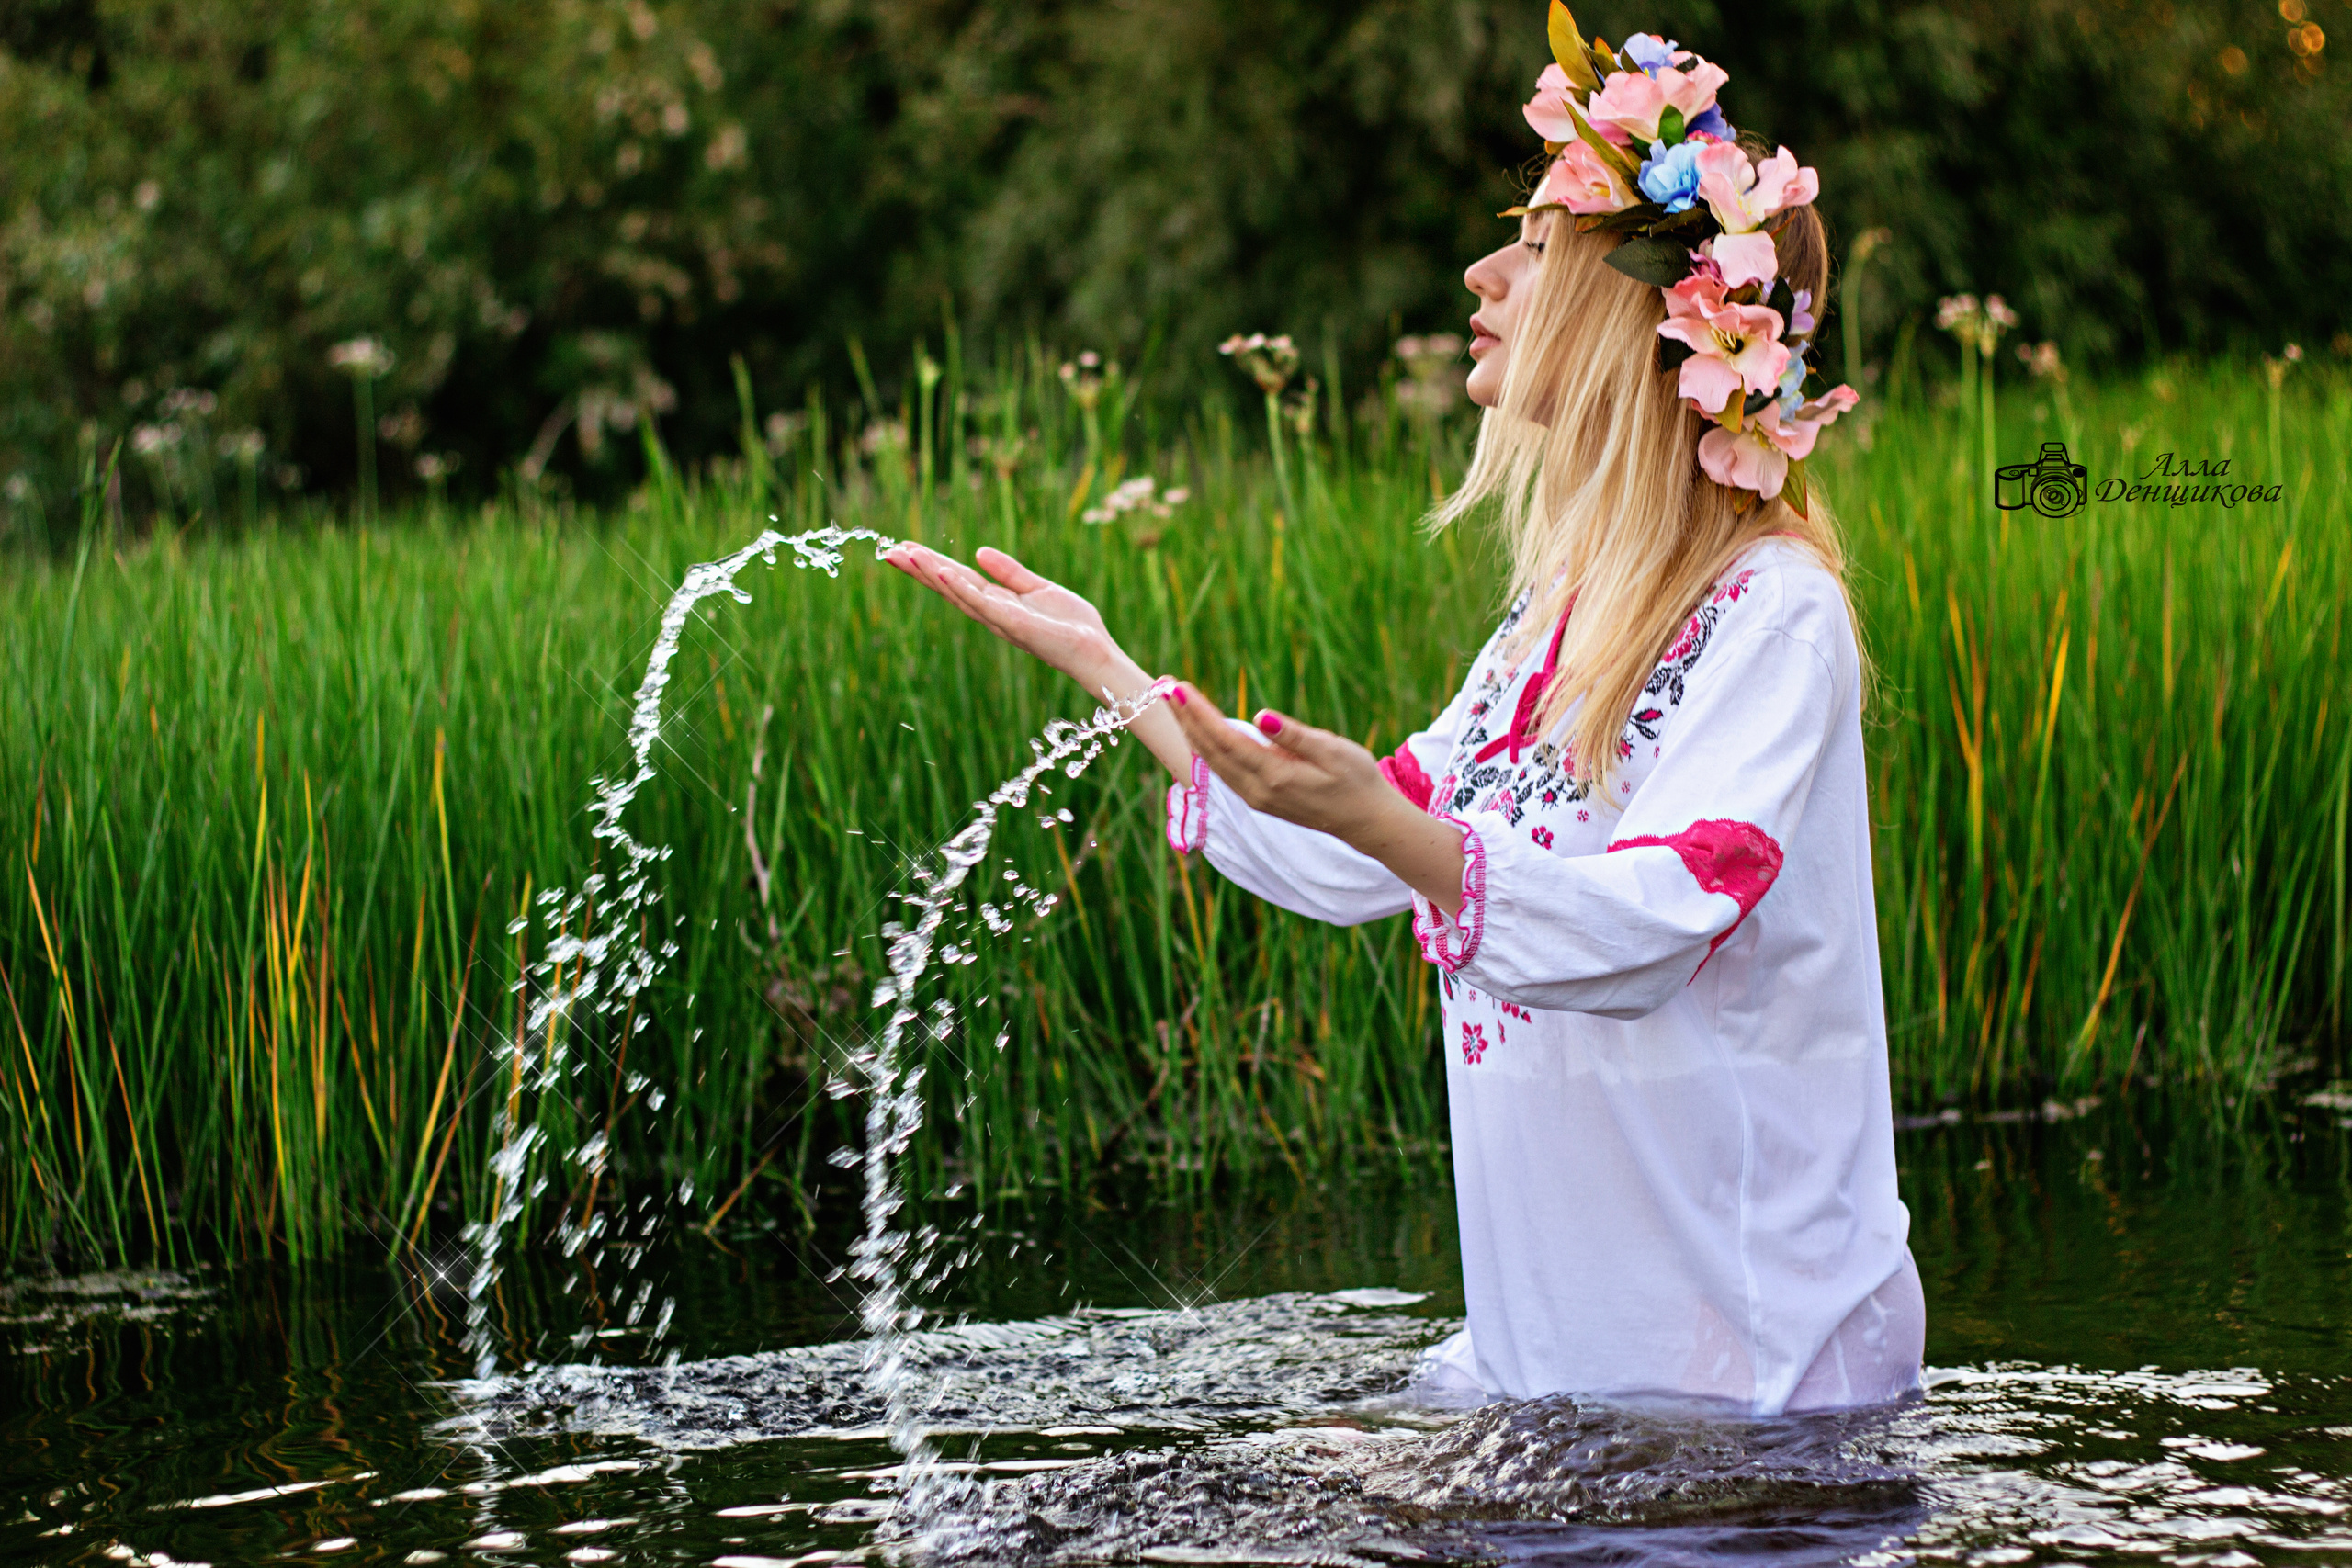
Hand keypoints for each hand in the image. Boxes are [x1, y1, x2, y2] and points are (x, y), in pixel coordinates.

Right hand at [882, 541, 1194, 779]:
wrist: (1095, 651)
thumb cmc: (1072, 625)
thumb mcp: (1039, 588)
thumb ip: (1011, 572)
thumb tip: (980, 552)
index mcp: (997, 603)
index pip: (957, 579)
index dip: (931, 564)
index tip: (904, 547)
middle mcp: (992, 613)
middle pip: (948, 586)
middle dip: (918, 569)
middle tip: (887, 550)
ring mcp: (1000, 620)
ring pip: (958, 592)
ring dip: (932, 573)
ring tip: (906, 554)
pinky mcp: (1015, 623)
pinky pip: (984, 603)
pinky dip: (963, 587)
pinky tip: (944, 571)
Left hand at [1164, 684, 1469, 912]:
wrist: (1367, 821)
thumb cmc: (1356, 779)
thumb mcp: (1332, 750)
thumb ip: (1293, 735)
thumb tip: (1260, 715)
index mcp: (1273, 775)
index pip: (1225, 739)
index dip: (1199, 713)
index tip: (1180, 688)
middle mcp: (1257, 790)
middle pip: (1210, 750)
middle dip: (1186, 718)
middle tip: (1166, 687)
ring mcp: (1256, 798)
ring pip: (1212, 762)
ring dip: (1192, 732)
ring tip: (1176, 705)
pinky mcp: (1259, 799)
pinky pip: (1222, 771)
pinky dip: (1206, 748)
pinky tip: (1199, 732)